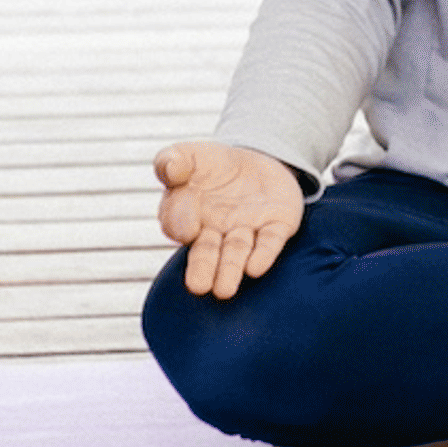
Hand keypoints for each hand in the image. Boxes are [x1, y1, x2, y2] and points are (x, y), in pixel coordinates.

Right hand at [154, 141, 305, 298]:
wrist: (258, 162)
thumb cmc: (214, 165)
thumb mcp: (191, 155)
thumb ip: (174, 160)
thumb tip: (170, 169)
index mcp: (188, 215)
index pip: (177, 223)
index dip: (180, 224)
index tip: (187, 230)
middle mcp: (216, 230)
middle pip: (206, 251)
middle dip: (203, 268)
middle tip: (198, 287)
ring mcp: (246, 229)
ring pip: (237, 251)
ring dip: (231, 269)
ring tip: (224, 290)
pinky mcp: (276, 226)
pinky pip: (269, 242)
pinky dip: (263, 254)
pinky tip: (256, 268)